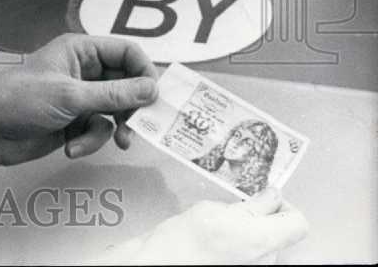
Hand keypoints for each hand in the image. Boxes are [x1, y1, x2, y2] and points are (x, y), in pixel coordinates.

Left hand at [0, 33, 158, 184]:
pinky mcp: (74, 122)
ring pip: (115, 111)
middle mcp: (83, 70)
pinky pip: (98, 130)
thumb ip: (114, 94)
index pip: (127, 52)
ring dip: (112, 129)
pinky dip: (90, 140)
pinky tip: (72, 148)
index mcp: (80, 50)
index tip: (155, 98)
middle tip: (139, 127)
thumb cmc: (19, 100)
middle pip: (127, 84)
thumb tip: (152, 89)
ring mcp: (79, 97)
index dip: (145, 72)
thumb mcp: (70, 96)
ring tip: (117, 143)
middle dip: (132, 107)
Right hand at [103, 188, 308, 263]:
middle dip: (262, 217)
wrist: (158, 266)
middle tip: (234, 208)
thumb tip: (271, 196)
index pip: (299, 223)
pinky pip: (249, 254)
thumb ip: (250, 205)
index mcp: (264, 242)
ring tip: (218, 224)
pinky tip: (214, 240)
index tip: (265, 198)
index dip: (285, 207)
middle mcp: (265, 261)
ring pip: (263, 244)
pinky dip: (238, 244)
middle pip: (280, 233)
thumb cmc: (182, 242)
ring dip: (248, 231)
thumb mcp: (215, 210)